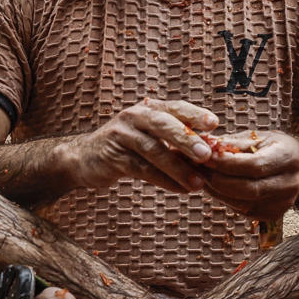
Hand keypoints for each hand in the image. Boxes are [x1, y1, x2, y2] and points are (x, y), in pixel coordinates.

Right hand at [70, 98, 220, 194]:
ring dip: (178, 168)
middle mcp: (134, 116)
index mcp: (148, 108)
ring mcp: (121, 135)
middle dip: (187, 139)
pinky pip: (142, 169)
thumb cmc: (126, 148)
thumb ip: (175, 141)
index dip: (195, 114)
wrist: (84, 158)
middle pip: (164, 125)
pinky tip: (179, 190)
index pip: (175, 107)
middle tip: (207, 154)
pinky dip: (163, 180)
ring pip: (153, 150)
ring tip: (198, 184)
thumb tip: (213, 152)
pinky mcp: (113, 156)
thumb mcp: (150, 137)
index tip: (215, 124)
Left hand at [193, 129, 298, 220]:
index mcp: (287, 159)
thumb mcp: (258, 137)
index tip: (205, 156)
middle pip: (247, 189)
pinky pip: (242, 210)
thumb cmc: (274, 147)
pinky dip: (225, 199)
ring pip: (242, 203)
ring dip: (217, 191)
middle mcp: (289, 184)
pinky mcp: (272, 215)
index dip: (227, 164)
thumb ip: (232, 143)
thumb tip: (203, 143)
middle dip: (218, 180)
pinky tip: (214, 187)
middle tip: (197, 169)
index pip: (254, 165)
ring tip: (201, 177)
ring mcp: (282, 203)